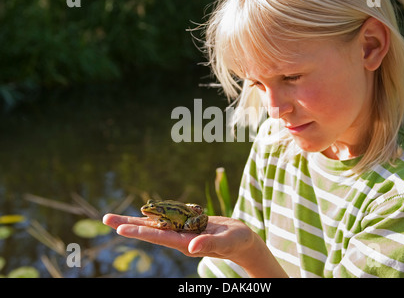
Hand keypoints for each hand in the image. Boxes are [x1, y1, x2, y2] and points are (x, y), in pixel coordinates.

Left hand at [102, 214, 287, 276]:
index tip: (121, 230)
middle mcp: (179, 238)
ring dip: (134, 220)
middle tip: (105, 218)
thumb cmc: (237, 242)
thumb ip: (209, 244)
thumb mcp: (226, 242)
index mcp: (187, 243)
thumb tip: (190, 248)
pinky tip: (141, 213)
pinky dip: (151, 215)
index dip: (140, 233)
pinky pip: (165, 219)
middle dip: (128, 225)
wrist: (241, 240)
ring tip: (114, 217)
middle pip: (150, 231)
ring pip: (154, 225)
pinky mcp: (186, 225)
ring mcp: (181, 232)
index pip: (159, 238)